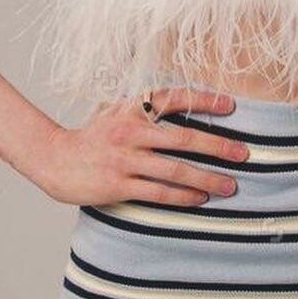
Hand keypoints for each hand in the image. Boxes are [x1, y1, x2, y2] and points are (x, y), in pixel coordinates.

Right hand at [30, 87, 246, 205]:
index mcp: (132, 108)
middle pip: (183, 138)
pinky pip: (158, 192)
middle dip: (218, 146)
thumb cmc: (92, 136)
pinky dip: (182, 196)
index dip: (205, 100)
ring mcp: (124, 159)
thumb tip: (179, 101)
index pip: (174, 99)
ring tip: (230, 185)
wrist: (53, 159)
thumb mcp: (115, 111)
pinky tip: (200, 199)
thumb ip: (142, 107)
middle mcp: (130, 131)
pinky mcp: (117, 185)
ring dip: (206, 178)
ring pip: (175, 170)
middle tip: (244, 154)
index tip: (233, 106)